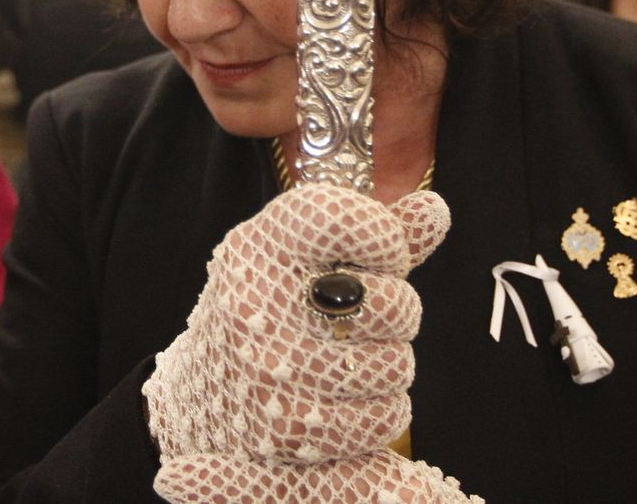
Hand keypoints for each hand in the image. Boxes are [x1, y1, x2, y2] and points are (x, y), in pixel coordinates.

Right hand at [144, 185, 478, 501]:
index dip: (386, 240)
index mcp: (264, 244)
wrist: (201, 395)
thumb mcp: (307, 256)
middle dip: (396, 313)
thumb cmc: (271, 308)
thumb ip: (373, 233)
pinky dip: (379, 412)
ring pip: (396, 366)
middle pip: (393, 304)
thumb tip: (435, 209)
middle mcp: (260, 301)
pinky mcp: (288, 426)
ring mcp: (272, 367)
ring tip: (348, 359)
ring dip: (387, 366)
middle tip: (363, 317)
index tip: (380, 256)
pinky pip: (383, 419)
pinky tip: (346, 399)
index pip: (351, 222)